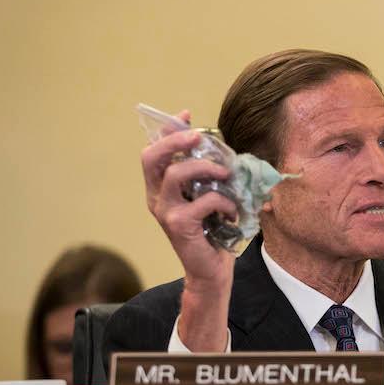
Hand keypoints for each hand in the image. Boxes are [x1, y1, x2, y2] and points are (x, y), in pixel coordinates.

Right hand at [140, 111, 234, 349]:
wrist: (211, 270)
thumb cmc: (213, 232)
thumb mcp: (210, 197)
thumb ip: (210, 177)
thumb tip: (225, 153)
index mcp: (161, 188)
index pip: (154, 151)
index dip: (168, 130)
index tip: (187, 114)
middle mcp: (156, 197)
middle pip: (152, 157)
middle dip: (175, 140)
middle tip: (199, 135)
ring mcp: (165, 211)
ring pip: (176, 174)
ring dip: (205, 168)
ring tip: (226, 173)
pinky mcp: (178, 225)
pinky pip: (204, 200)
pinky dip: (224, 201)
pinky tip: (231, 212)